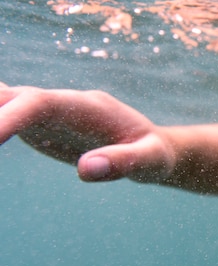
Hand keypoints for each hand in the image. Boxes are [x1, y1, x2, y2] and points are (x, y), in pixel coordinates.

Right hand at [0, 83, 175, 181]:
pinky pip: (3, 116)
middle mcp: (62, 102)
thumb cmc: (155, 155)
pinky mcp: (38, 124)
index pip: (40, 103)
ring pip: (2, 102)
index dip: (9, 117)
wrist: (153, 147)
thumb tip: (87, 169)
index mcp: (87, 107)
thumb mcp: (151, 162)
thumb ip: (123, 163)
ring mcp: (47, 110)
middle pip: (12, 96)